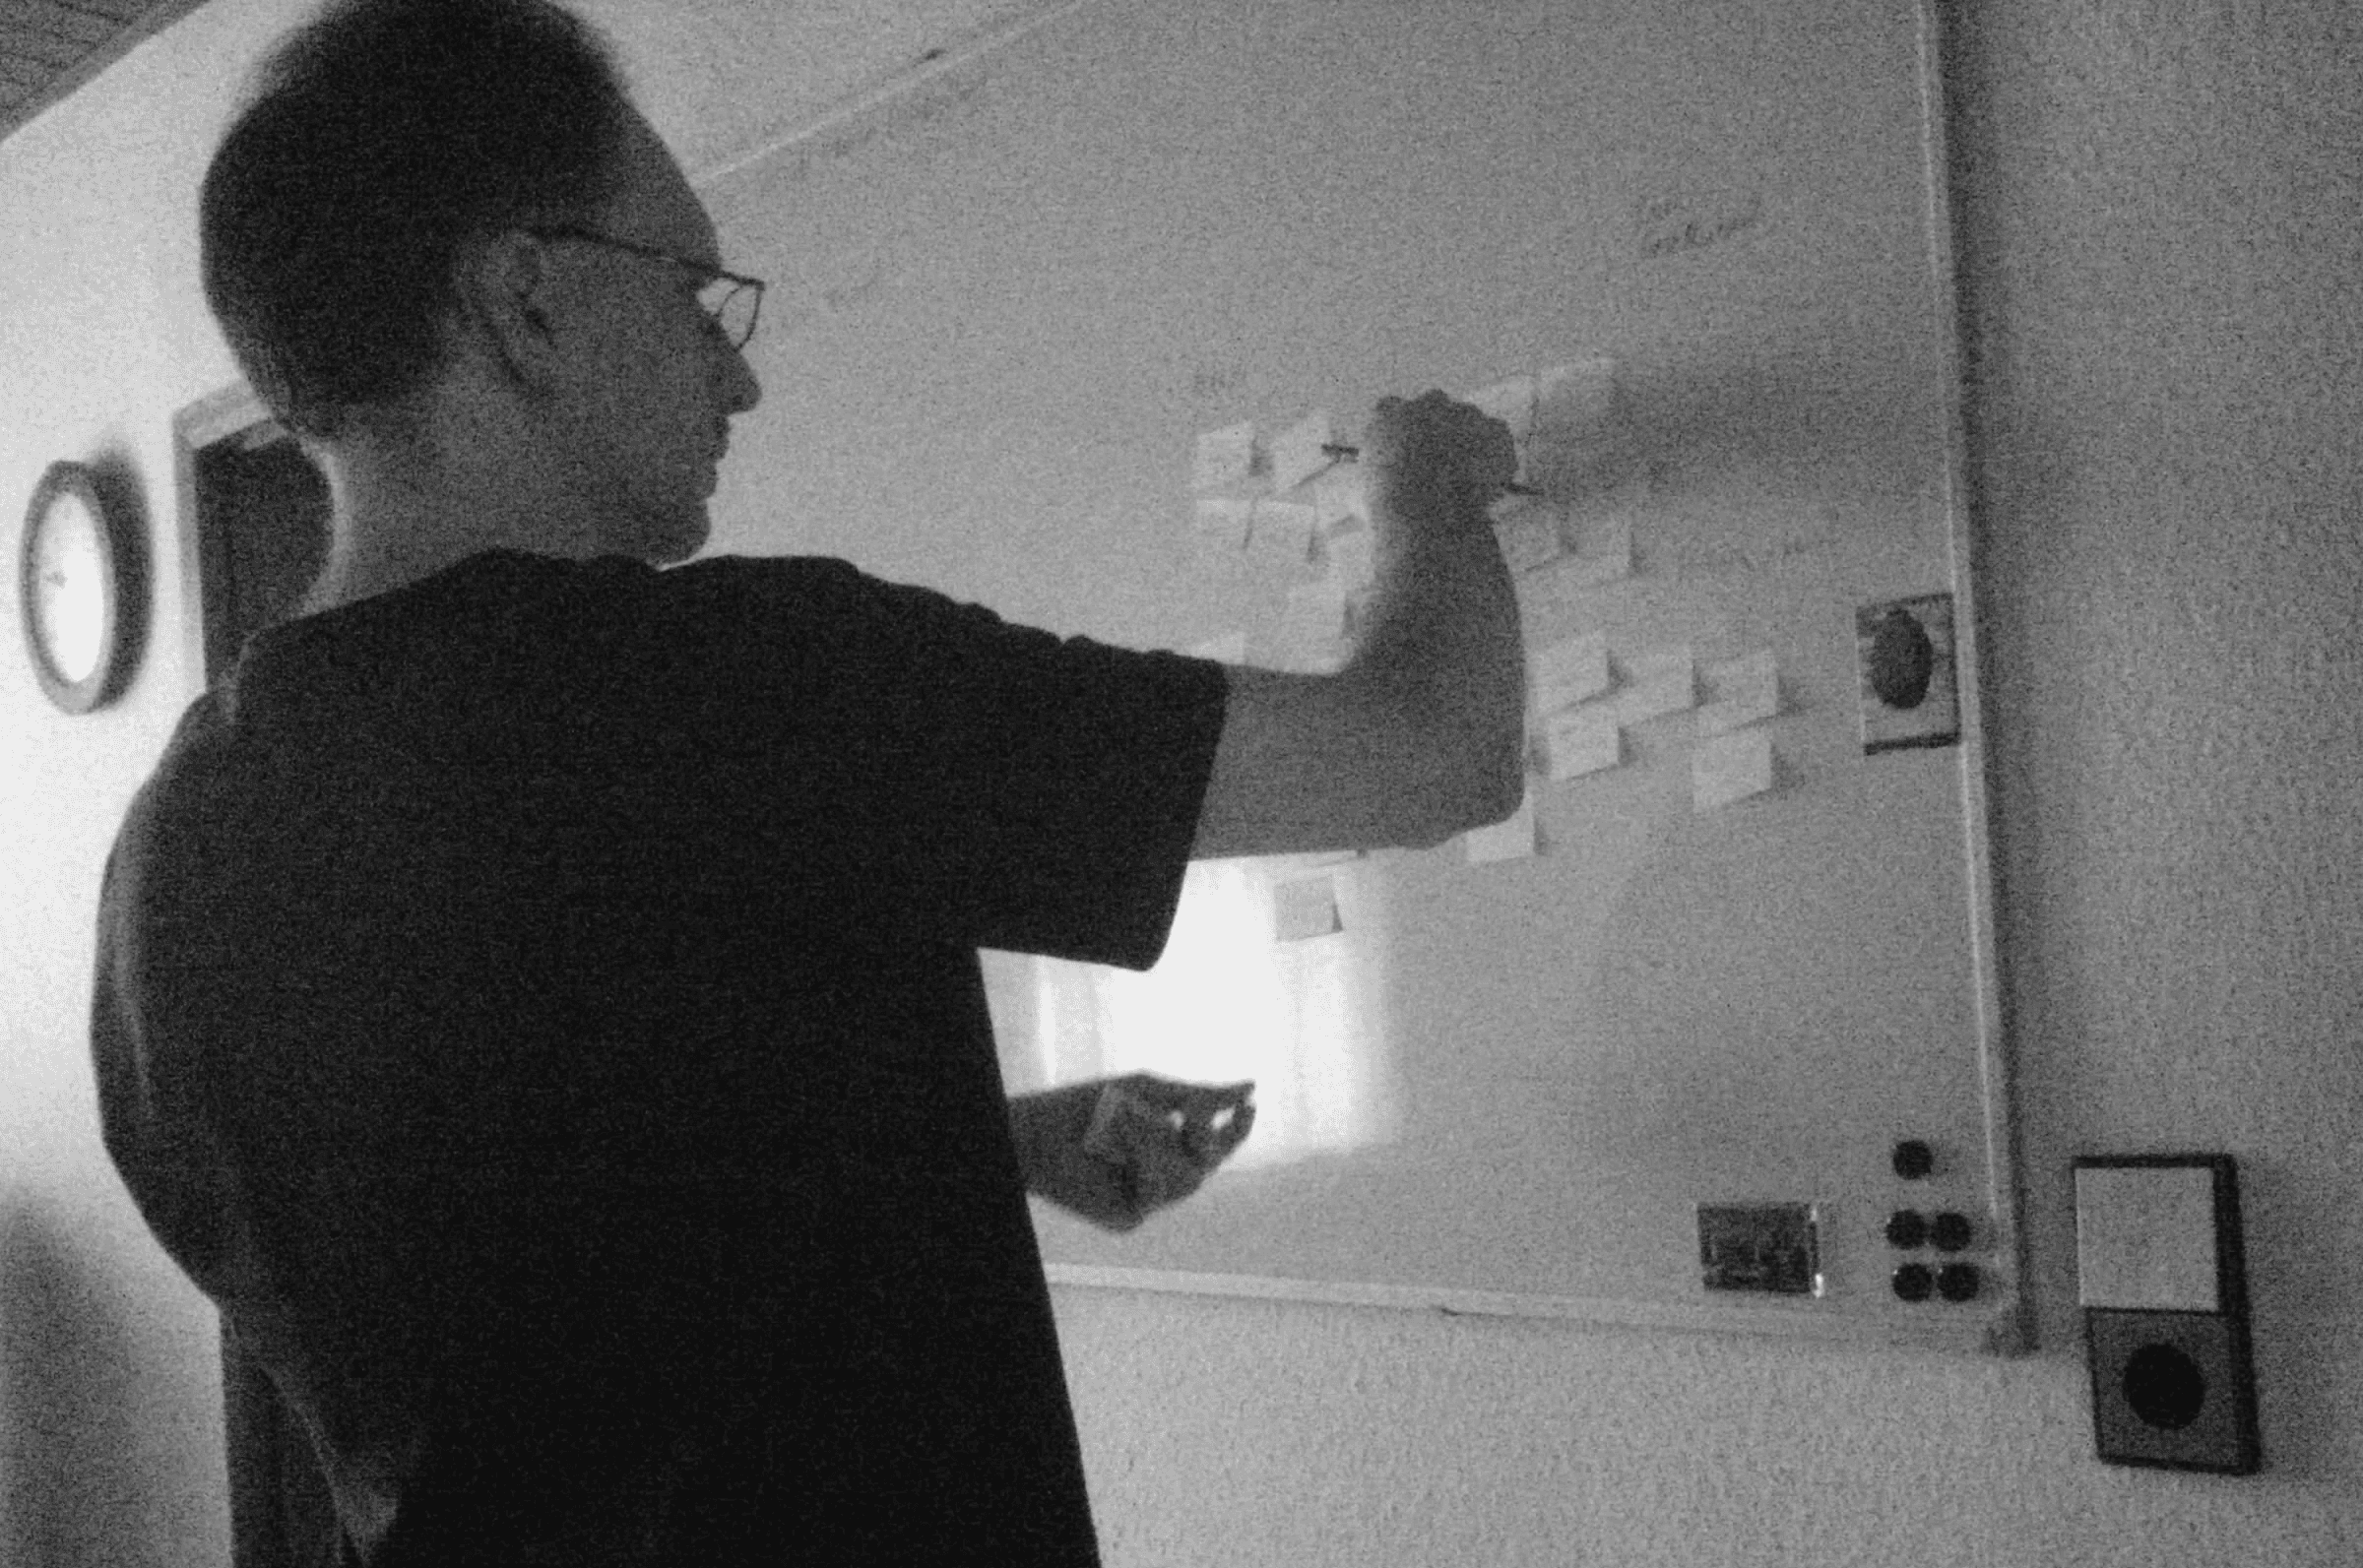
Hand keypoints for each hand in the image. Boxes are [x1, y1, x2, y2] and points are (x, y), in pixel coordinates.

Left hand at [1010, 1075, 1255, 1232]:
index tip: (1249, 1107)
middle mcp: (1161, 1176)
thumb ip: (1199, 1096)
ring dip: (1160, 1144)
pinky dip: (1140, 1164)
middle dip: (1203, 1136)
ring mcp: (1145, 1200)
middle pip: (1209, 1164)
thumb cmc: (1089, 1106)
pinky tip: (1114, 1150)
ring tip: (1126, 1123)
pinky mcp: (1127, 1218)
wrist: (1038, 1132)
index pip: (1215, 1144)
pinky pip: (1155, 1194)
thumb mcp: (1148, 1092)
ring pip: (1187, 1180)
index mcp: (1168, 1146)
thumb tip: (1251, 1087)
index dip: (1237, 1129)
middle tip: (1189, 1114)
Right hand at [1360, 389, 1519, 503]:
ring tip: (1466, 480)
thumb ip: (1371, 477)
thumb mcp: (1361, 490)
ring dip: (1470, 443)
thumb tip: (1371, 488)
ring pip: (1471, 423)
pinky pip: (1498, 442)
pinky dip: (1496, 459)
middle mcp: (1428, 403)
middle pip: (1436, 409)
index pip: (1391, 411)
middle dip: (1438, 431)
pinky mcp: (1495, 431)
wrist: (1427, 509)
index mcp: (1388, 413)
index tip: (1406, 454)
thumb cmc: (1387, 502)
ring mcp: (1465, 413)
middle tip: (1439, 466)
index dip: (1402, 434)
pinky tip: (1488, 485)